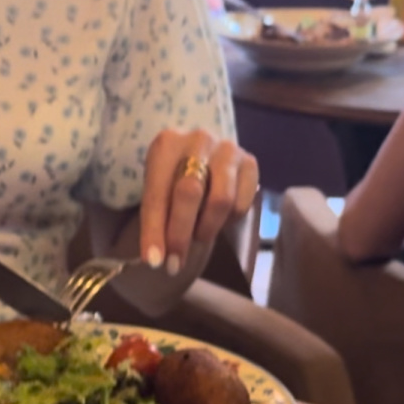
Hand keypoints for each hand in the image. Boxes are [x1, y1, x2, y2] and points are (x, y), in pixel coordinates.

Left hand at [139, 129, 259, 274]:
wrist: (203, 159)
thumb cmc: (174, 180)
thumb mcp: (158, 194)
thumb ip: (156, 223)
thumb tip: (156, 261)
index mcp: (166, 144)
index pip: (157, 192)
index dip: (154, 229)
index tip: (153, 261)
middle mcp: (198, 140)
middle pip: (190, 193)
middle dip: (180, 233)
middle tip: (175, 263)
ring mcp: (227, 149)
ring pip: (221, 200)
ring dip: (206, 228)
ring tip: (197, 236)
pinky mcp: (250, 162)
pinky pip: (241, 204)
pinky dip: (227, 221)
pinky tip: (216, 219)